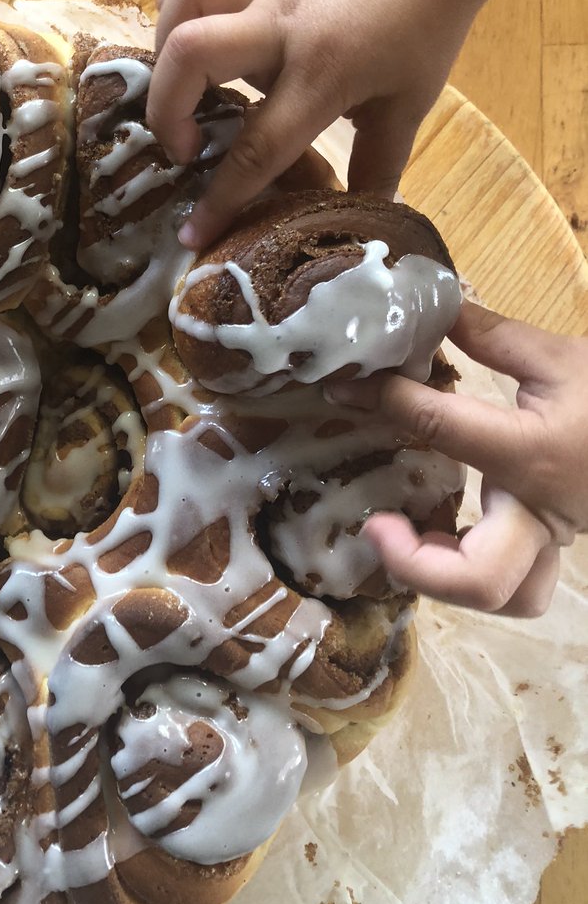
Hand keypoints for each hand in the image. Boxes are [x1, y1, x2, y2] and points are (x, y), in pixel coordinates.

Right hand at [147, 0, 485, 249]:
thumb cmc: (423, 31)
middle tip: (185, 148)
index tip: (191, 235)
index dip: (221, 198)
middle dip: (166, 111)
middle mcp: (280, 31)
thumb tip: (356, 227)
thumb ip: (377, 169)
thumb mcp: (406, 108)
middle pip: (191, 56)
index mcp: (321, 76)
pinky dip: (178, 1)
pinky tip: (191, 34)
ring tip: (182, 89)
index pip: (258, 147)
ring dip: (166, 49)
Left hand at [324, 301, 587, 616]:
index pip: (439, 428)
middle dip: (415, 563)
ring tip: (403, 537)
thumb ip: (491, 336)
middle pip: (481, 578)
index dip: (382, 402)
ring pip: (505, 596)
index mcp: (532, 451)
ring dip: (444, 580)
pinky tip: (439, 538)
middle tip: (375, 525)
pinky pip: (516, 584)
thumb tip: (430, 307)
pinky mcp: (554, 545)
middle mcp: (539, 509)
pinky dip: (470, 574)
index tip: (343, 390)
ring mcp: (551, 537)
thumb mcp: (560, 356)